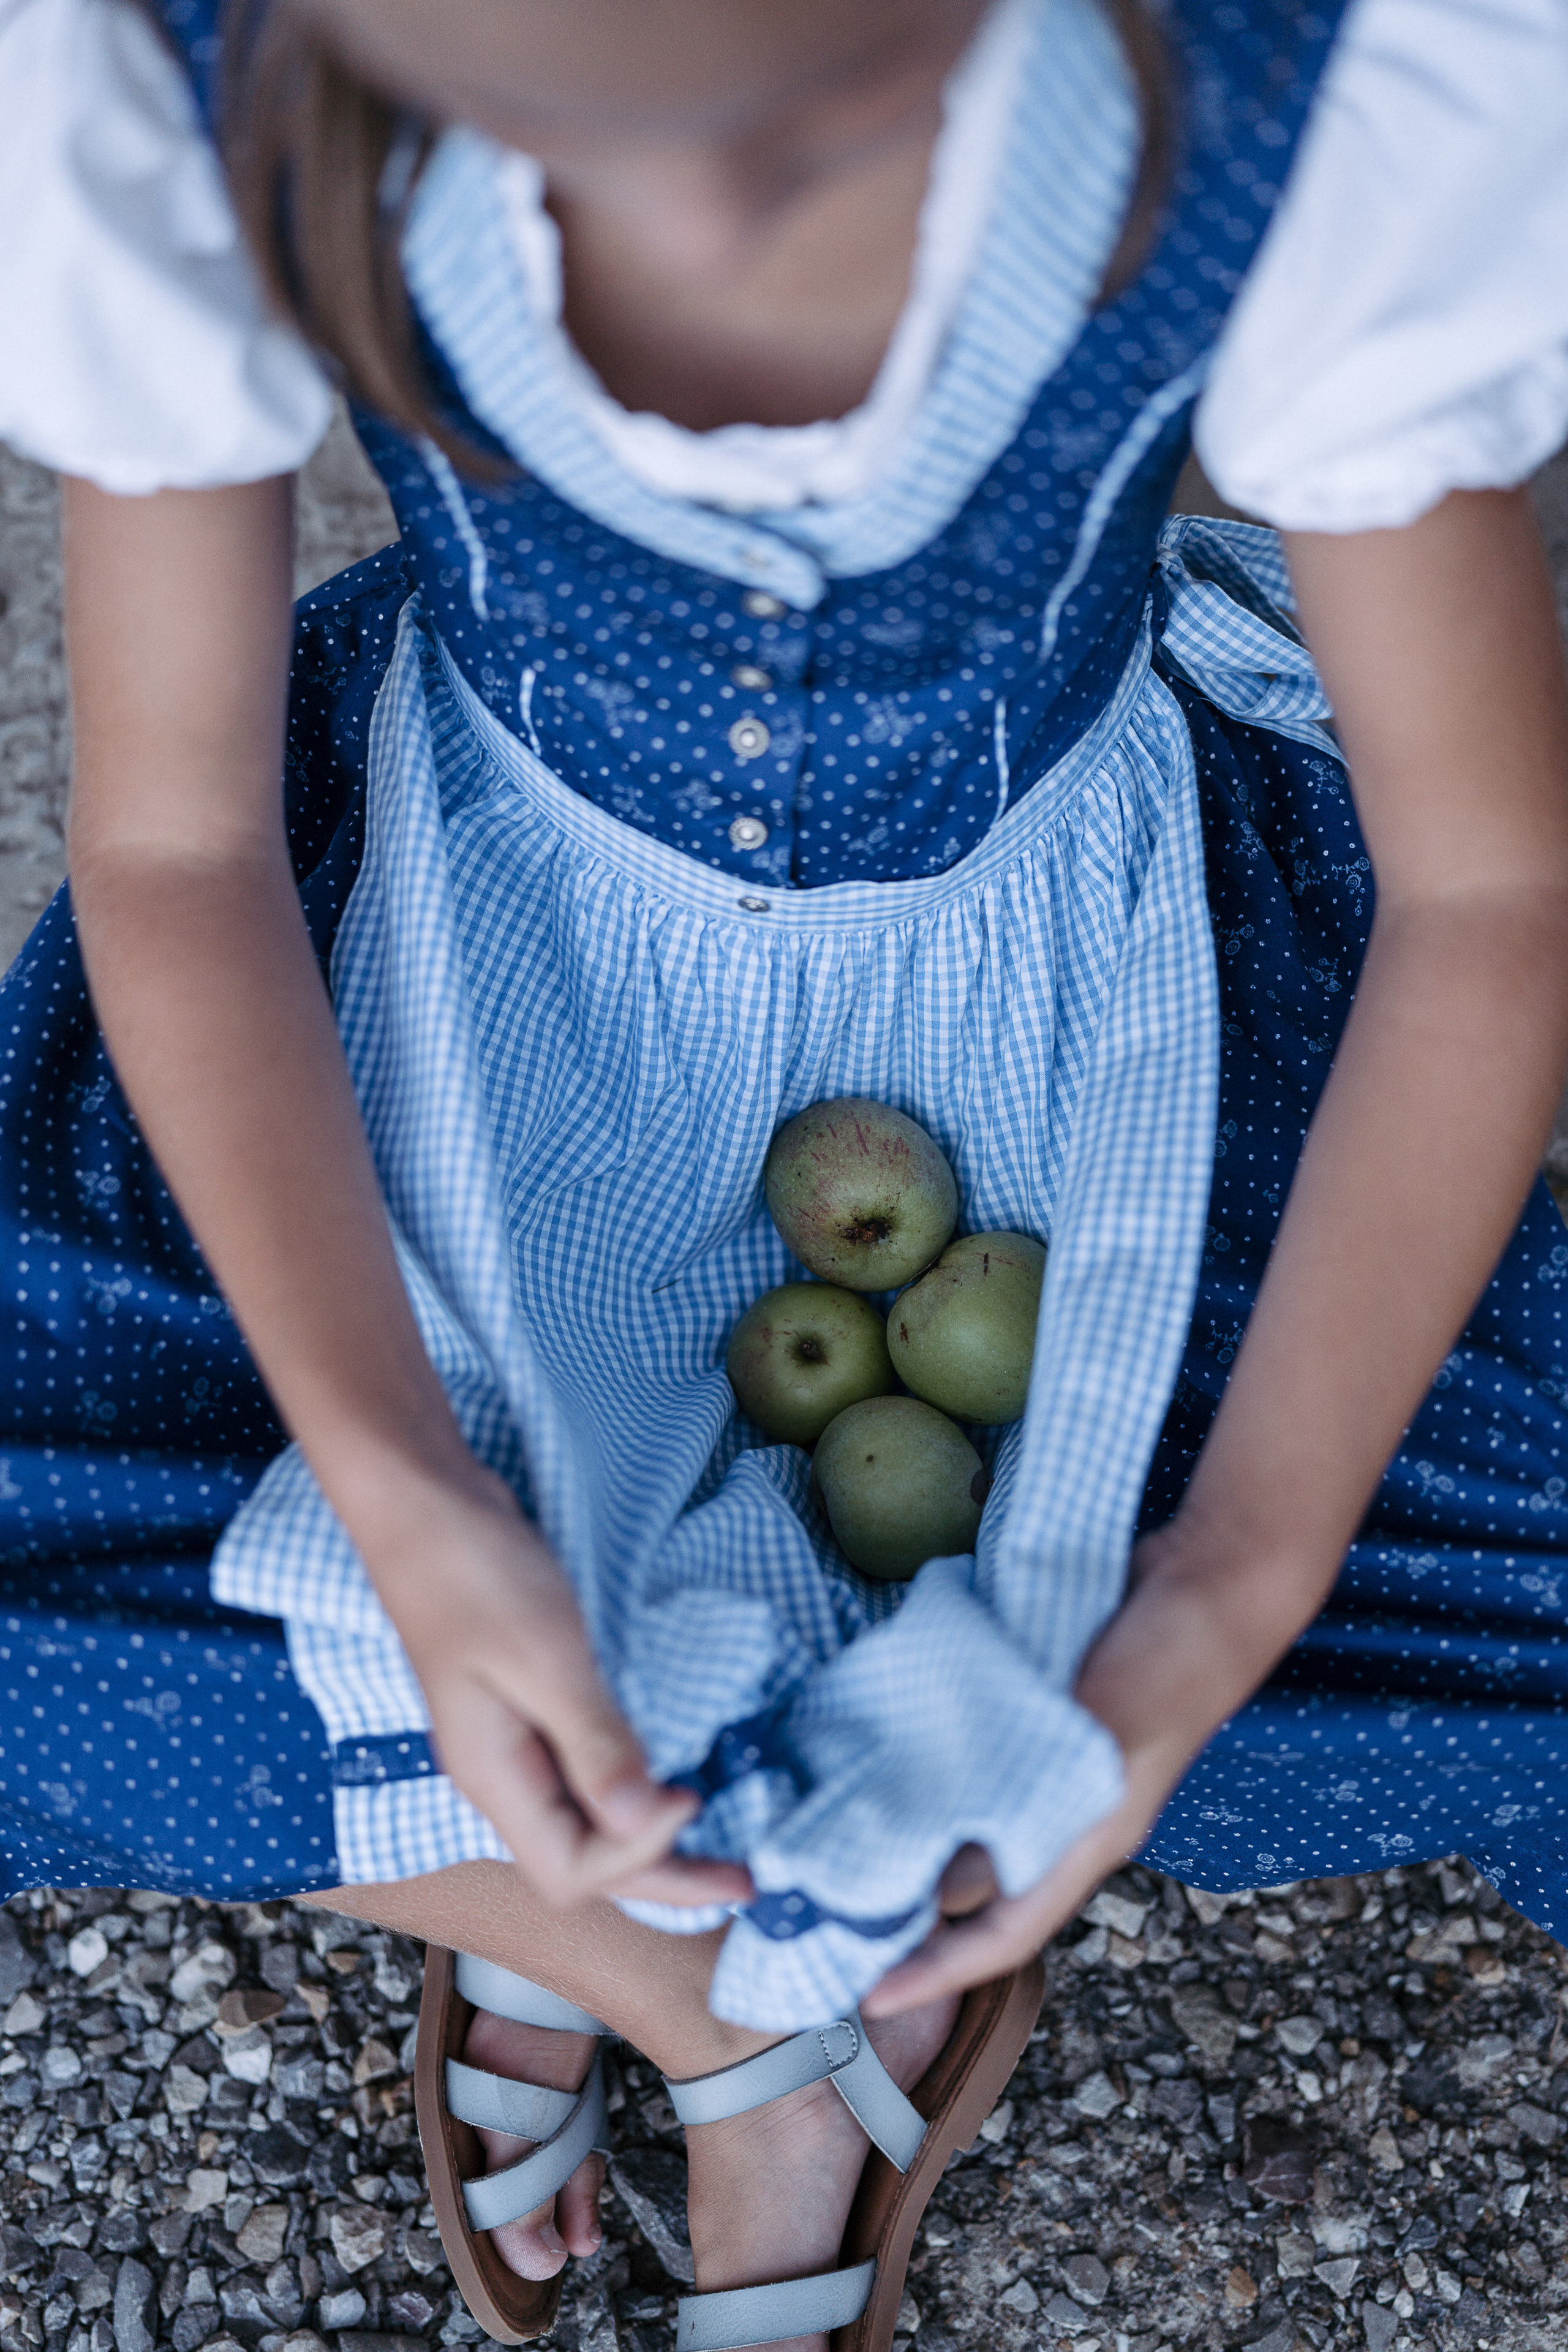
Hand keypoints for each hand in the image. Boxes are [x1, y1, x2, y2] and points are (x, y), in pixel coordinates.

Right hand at [368, 1475, 752, 1912]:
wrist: (423, 1501)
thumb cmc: (474, 1572)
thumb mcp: (543, 1655)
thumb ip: (592, 1742)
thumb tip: (647, 1826)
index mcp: (493, 1776)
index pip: (571, 1870)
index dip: (639, 1853)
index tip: (692, 1795)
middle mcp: (502, 1775)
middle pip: (584, 1862)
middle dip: (665, 1876)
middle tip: (747, 1880)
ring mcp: (513, 1742)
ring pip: (587, 1823)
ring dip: (651, 1838)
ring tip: (722, 1845)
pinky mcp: (529, 1706)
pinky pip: (587, 1773)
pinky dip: (633, 1787)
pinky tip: (669, 1776)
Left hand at [863, 1516, 1331, 2012]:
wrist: (1209, 1579)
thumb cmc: (1173, 1663)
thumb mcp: (1104, 1732)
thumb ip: (1035, 1799)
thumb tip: (951, 1881)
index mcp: (1086, 1839)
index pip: (1005, 1933)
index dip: (939, 1970)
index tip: (872, 1996)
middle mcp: (1062, 1813)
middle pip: (975, 1885)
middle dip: (903, 1905)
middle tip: (824, 1913)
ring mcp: (1047, 1764)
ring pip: (966, 1822)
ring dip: (906, 1833)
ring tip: (832, 1838)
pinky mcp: (1033, 1714)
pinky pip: (969, 1761)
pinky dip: (923, 1766)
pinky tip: (877, 1750)